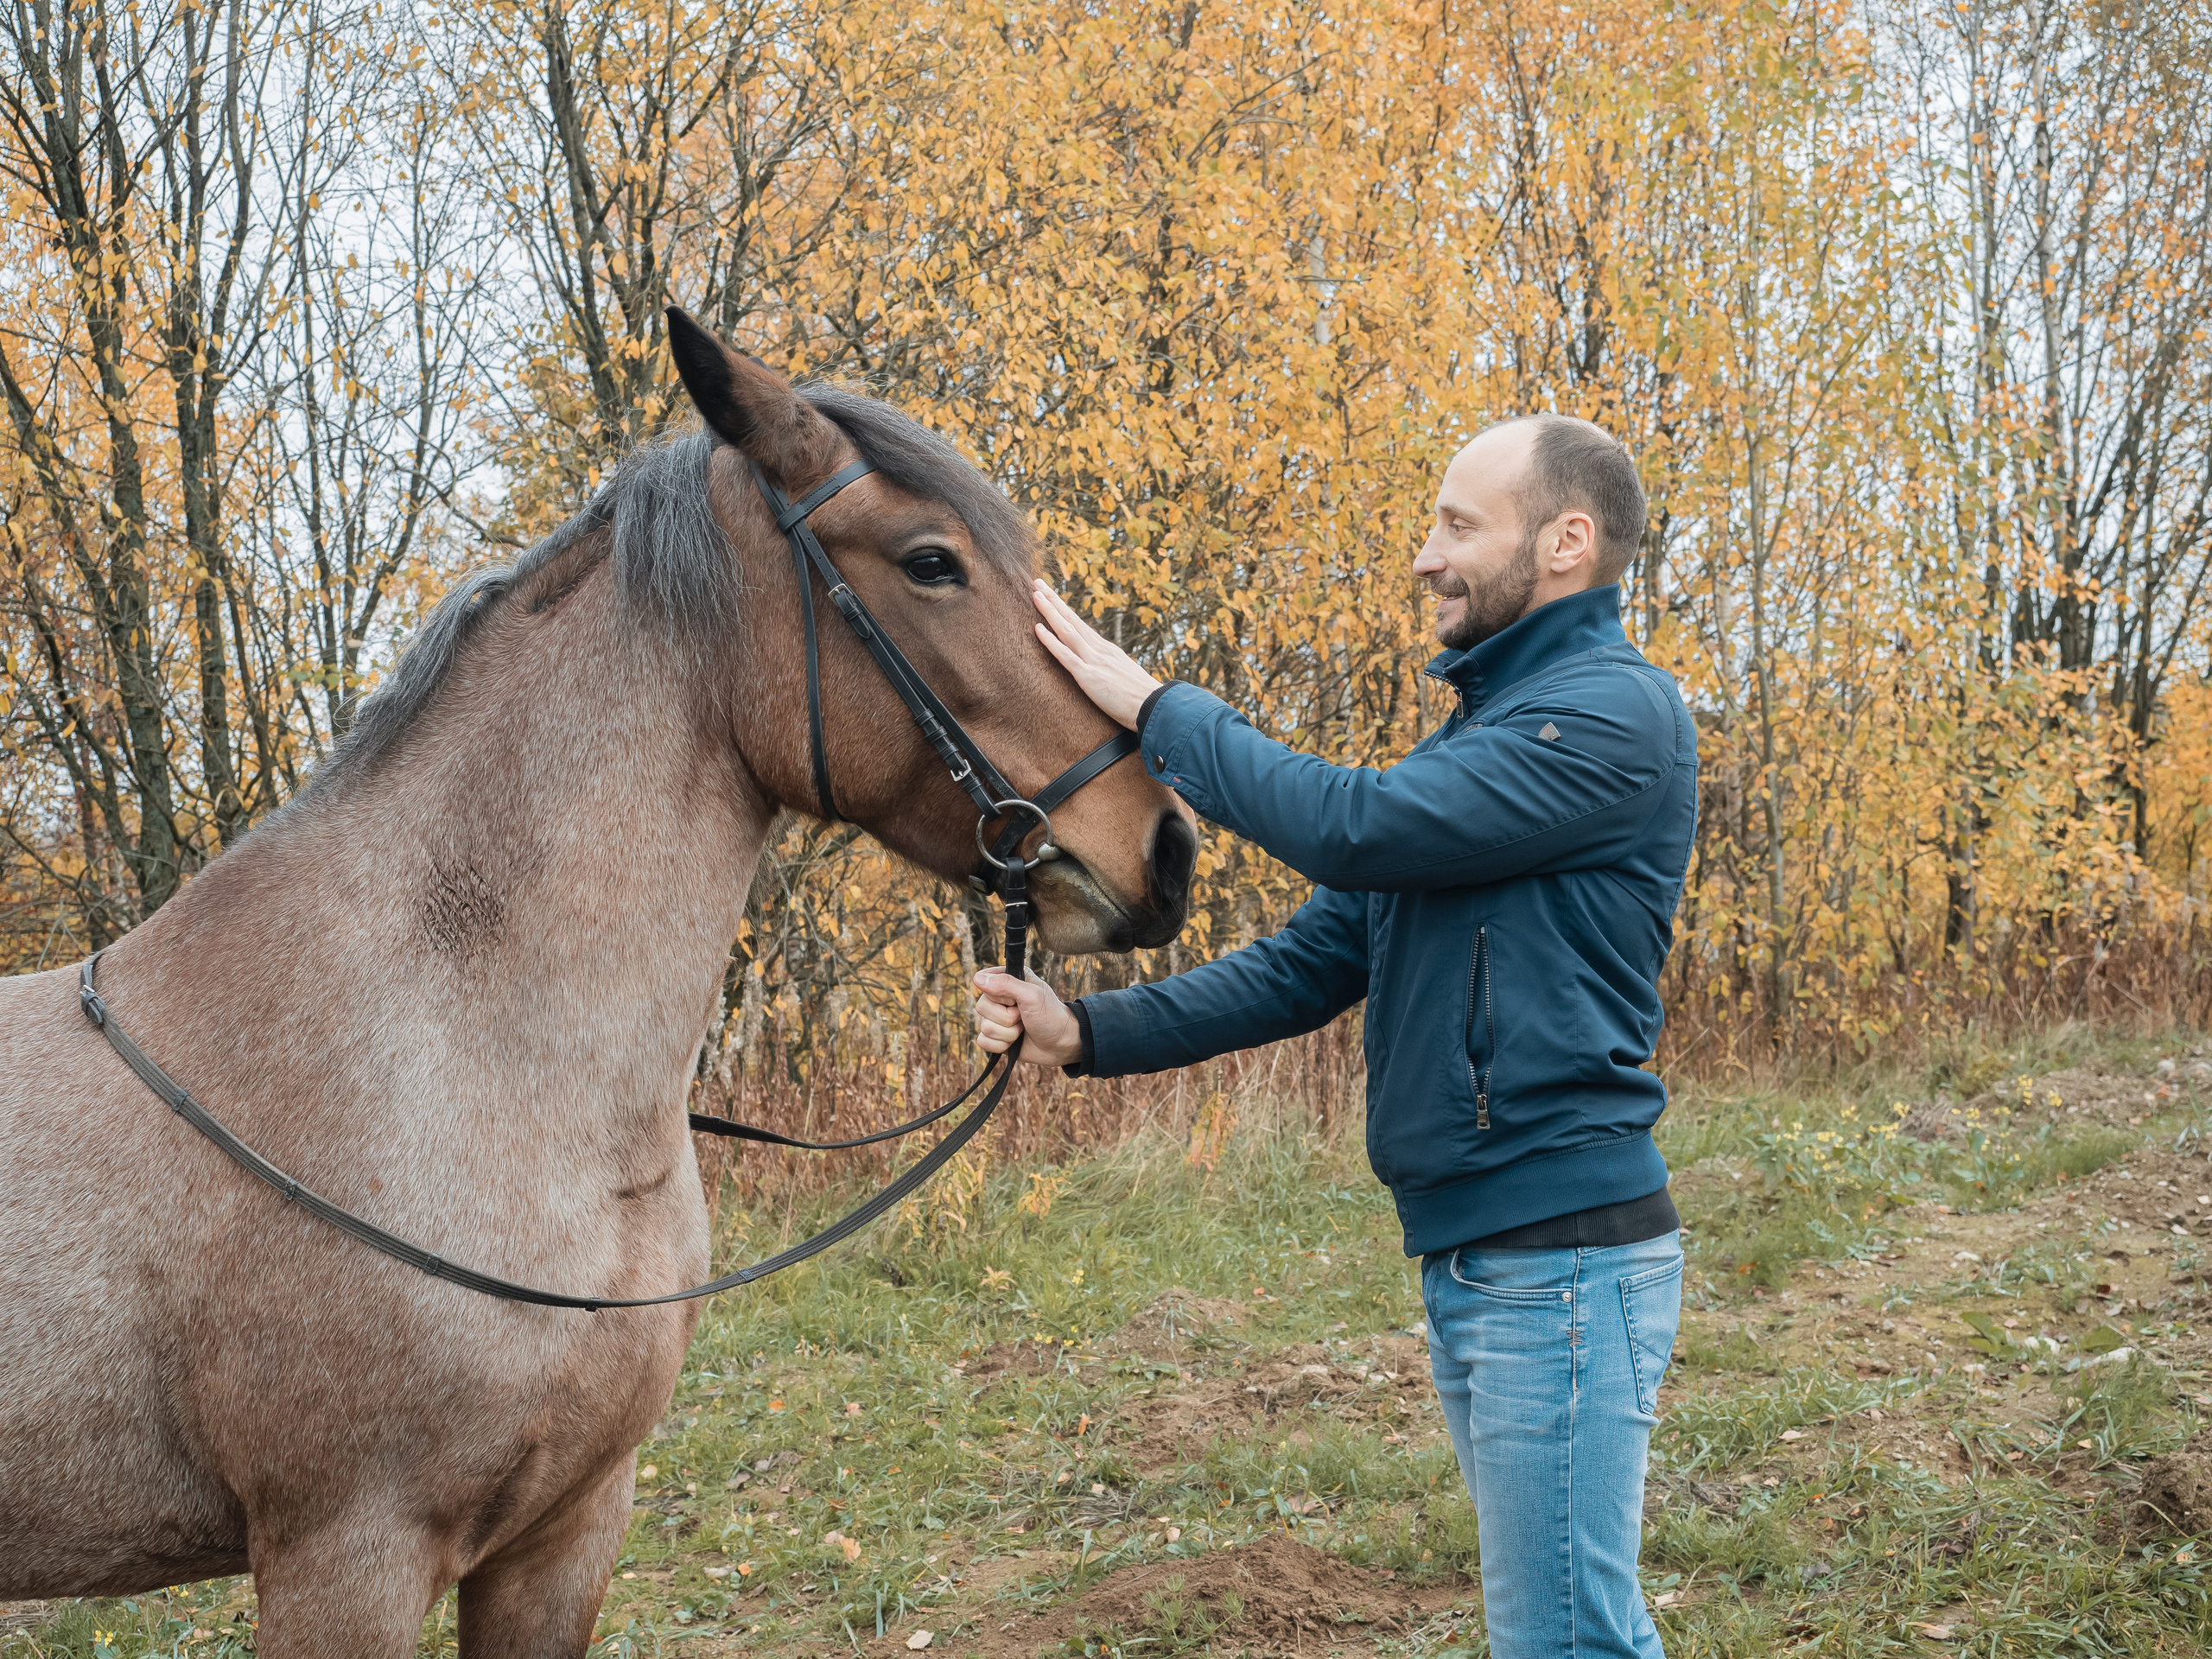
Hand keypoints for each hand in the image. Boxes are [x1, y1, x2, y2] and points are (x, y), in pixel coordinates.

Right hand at [972, 967, 1082, 1066]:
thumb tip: (977, 978)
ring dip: (1008, 1033)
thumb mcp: (1032, 995)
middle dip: (1006, 1018)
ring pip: (984, 1028)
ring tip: (1023, 1029)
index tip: (1014, 999)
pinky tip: (1014, 1043)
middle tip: (1023, 1016)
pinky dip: (1001, 1045)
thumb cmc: (1050, 1016)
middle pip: (981, 1007)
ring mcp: (996, 1018)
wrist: (1061, 1044)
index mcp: (1008, 980)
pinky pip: (983, 1042)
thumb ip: (1006, 984)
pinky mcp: (995, 1037)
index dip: (998, 994)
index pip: (982, 980)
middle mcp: (999, 998)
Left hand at [1030, 581, 1161, 728]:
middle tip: (1038, 583)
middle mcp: (1099, 649)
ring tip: (1035, 594)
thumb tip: (1104, 671)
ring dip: (1049, 611)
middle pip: (1072, 620)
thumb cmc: (1142, 698)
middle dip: (1053, 600)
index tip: (1051, 595)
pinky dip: (1050, 641)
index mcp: (1107, 650)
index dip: (1064, 610)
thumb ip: (1111, 670)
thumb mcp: (1124, 677)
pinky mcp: (1088, 676)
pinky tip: (1037, 628)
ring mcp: (1094, 661)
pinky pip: (1065, 656)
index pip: (1081, 625)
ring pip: (1067, 631)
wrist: (1155, 707)